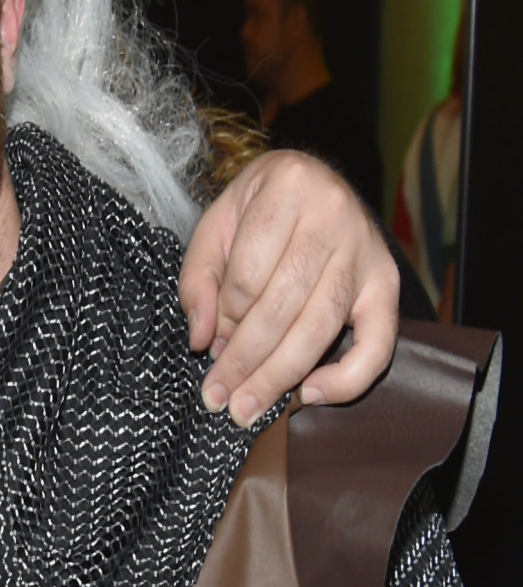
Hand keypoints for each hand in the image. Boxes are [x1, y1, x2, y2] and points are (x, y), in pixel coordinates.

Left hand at [180, 149, 396, 422]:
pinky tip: (309, 394)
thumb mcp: (215, 225)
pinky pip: (379, 342)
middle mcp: (336, 215)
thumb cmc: (255, 208)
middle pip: (284, 307)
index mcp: (289, 187)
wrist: (310, 180)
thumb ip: (199, 278)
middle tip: (218, 399)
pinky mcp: (388, 282)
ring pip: (321, 327)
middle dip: (246, 361)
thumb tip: (202, 338)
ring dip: (280, 376)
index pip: (249, 273)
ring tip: (247, 406)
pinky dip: (347, 377)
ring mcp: (367, 250)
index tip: (208, 344)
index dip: (226, 316)